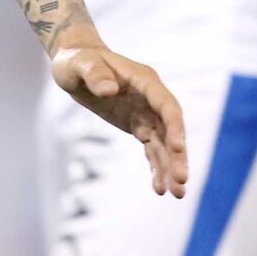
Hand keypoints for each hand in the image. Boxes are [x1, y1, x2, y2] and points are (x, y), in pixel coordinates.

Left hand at [52, 46, 188, 197]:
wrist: (74, 64)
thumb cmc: (77, 61)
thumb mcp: (79, 65)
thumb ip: (94, 74)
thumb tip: (109, 90)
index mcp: (144, 80)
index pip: (166, 105)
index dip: (175, 126)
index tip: (177, 148)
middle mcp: (151, 98)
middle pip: (171, 129)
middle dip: (177, 155)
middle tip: (182, 182)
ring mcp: (147, 113)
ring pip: (164, 144)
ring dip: (171, 167)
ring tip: (176, 194)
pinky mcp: (138, 125)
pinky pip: (152, 149)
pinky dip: (156, 167)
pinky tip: (159, 188)